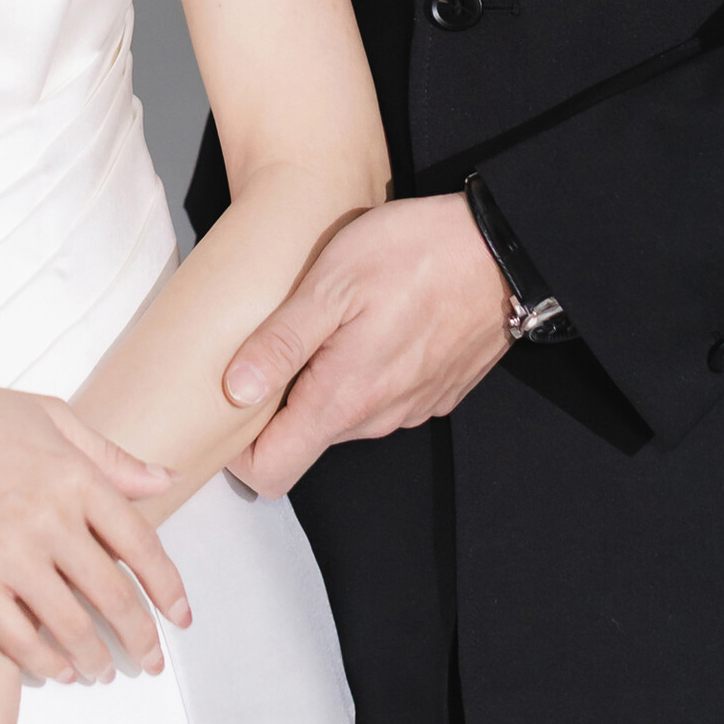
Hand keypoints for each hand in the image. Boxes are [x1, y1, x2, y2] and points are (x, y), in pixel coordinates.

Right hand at [0, 382, 189, 684]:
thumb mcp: (47, 414)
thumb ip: (108, 454)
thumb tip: (164, 479)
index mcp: (74, 475)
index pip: (142, 543)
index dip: (168, 589)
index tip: (181, 619)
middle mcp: (49, 517)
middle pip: (114, 594)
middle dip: (142, 637)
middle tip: (153, 662)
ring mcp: (7, 552)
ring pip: (71, 624)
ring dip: (97, 657)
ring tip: (106, 671)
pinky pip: (18, 637)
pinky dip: (46, 662)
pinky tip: (60, 671)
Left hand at [223, 196, 510, 497]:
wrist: (501, 250)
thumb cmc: (415, 254)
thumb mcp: (331, 284)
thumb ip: (281, 342)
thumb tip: (233, 389)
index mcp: (344, 398)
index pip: (272, 472)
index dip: (237, 452)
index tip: (222, 407)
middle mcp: (378, 417)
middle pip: (305, 440)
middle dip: (276, 407)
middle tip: (266, 344)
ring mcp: (411, 408)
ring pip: (343, 417)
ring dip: (320, 384)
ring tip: (318, 323)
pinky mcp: (434, 391)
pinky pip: (380, 398)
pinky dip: (361, 372)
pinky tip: (365, 323)